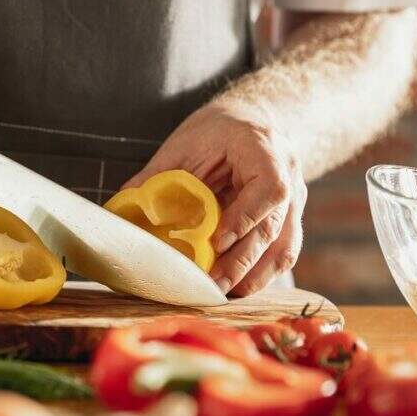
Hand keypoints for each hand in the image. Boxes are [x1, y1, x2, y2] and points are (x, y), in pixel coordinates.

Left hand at [122, 100, 306, 296]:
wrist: (251, 120)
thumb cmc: (216, 130)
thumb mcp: (184, 144)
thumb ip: (157, 176)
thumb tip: (121, 207)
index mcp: (263, 148)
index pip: (269, 188)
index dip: (246, 217)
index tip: (218, 241)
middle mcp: (288, 175)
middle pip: (274, 226)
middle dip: (242, 262)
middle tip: (212, 285)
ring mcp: (295, 200)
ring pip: (284, 247)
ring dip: (254, 276)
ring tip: (222, 294)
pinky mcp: (289, 221)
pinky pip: (281, 254)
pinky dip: (260, 275)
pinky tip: (236, 289)